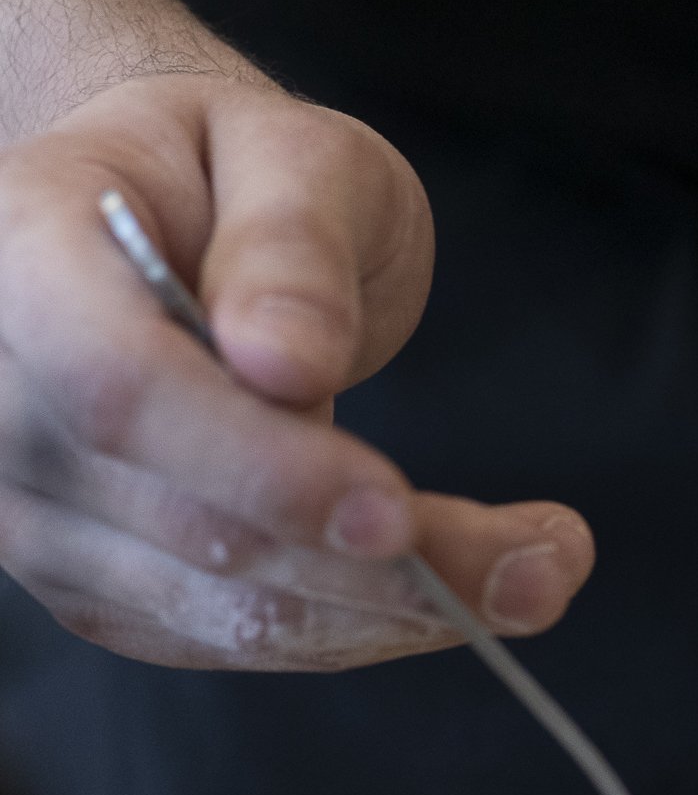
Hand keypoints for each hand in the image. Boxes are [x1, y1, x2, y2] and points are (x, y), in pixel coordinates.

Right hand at [0, 71, 593, 668]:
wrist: (165, 227)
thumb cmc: (230, 173)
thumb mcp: (290, 152)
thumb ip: (292, 242)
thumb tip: (287, 359)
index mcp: (18, 255)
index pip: (119, 389)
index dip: (260, 465)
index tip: (399, 511)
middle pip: (183, 527)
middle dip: (378, 568)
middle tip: (548, 562)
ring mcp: (29, 510)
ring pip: (214, 612)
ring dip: (392, 619)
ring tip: (538, 575)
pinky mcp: (93, 584)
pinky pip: (225, 642)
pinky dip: (356, 631)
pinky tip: (452, 592)